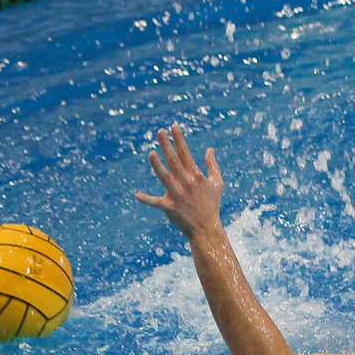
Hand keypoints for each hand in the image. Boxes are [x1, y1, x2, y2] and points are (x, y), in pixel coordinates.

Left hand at [136, 124, 224, 238]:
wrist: (207, 228)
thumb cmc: (212, 204)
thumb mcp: (217, 183)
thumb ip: (213, 165)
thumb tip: (210, 149)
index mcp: (196, 176)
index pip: (186, 153)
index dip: (179, 139)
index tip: (174, 126)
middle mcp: (186, 183)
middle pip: (174, 161)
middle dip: (167, 145)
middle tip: (160, 131)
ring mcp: (177, 195)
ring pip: (164, 177)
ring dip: (157, 165)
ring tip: (151, 153)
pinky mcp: (170, 207)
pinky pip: (156, 202)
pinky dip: (147, 200)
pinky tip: (137, 195)